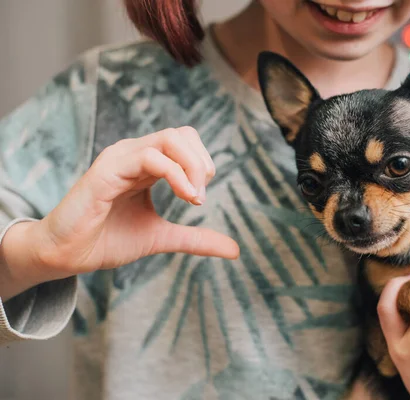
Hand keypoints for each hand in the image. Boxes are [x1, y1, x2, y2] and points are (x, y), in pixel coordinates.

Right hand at [1, 127, 238, 298]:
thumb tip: (235, 250)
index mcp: (147, 164)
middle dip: (202, 162)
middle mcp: (135, 155)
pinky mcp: (107, 170)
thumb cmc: (107, 240)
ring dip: (193, 165)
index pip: (186, 141)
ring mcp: (121, 158)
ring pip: (170, 138)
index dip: (202, 162)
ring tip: (195, 196)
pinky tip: (185, 195)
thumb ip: (196, 239)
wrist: (67, 256)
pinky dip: (176, 173)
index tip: (201, 198)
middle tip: (200, 196)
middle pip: (183, 133)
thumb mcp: (162, 237)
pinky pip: (149, 156)